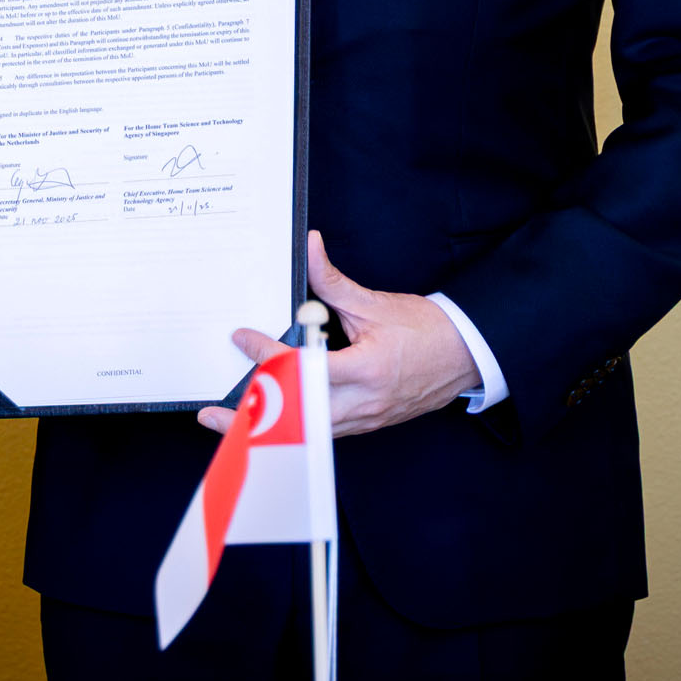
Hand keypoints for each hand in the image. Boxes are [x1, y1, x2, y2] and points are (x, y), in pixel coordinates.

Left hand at [195, 229, 479, 438]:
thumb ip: (332, 282)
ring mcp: (366, 419)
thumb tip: (309, 247)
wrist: (467, 355)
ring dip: (267, 430)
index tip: (243, 339)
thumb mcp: (376, 303)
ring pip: (307, 433)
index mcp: (366, 370)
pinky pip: (323, 432)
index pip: (304, 369)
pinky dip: (294, 428)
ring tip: (230, 424)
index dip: (268, 356)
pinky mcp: (368, 423)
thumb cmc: (426, 331)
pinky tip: (270, 421)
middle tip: (213, 415)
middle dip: (251, 419)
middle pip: (297, 419)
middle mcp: (364, 403)